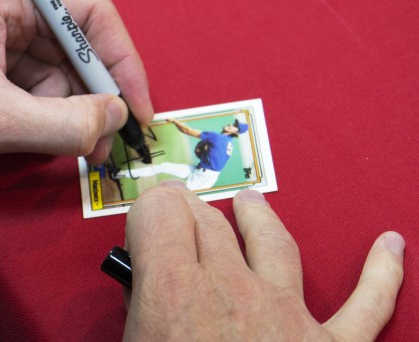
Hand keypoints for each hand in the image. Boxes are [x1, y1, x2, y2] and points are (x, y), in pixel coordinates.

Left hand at [0, 0, 152, 172]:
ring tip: (77, 150)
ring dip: (74, 114)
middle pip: (75, 48)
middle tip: (112, 140)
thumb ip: (65, 122)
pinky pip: (39, 93)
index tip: (139, 106)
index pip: (86, 13)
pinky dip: (52, 120)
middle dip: (96, 97)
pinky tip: (48, 143)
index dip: (121, 61)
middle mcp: (0, 12)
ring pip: (59, 76)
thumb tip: (117, 119)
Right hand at [124, 182, 403, 340]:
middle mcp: (233, 292)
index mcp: (175, 297)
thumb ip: (134, 320)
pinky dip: (381, 275)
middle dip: (189, 212)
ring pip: (274, 241)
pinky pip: (367, 305)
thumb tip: (138, 300)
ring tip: (250, 204)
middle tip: (179, 217)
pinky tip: (391, 249)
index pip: (161, 212)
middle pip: (210, 220)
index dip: (147, 212)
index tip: (144, 225)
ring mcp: (288, 317)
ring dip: (258, 217)